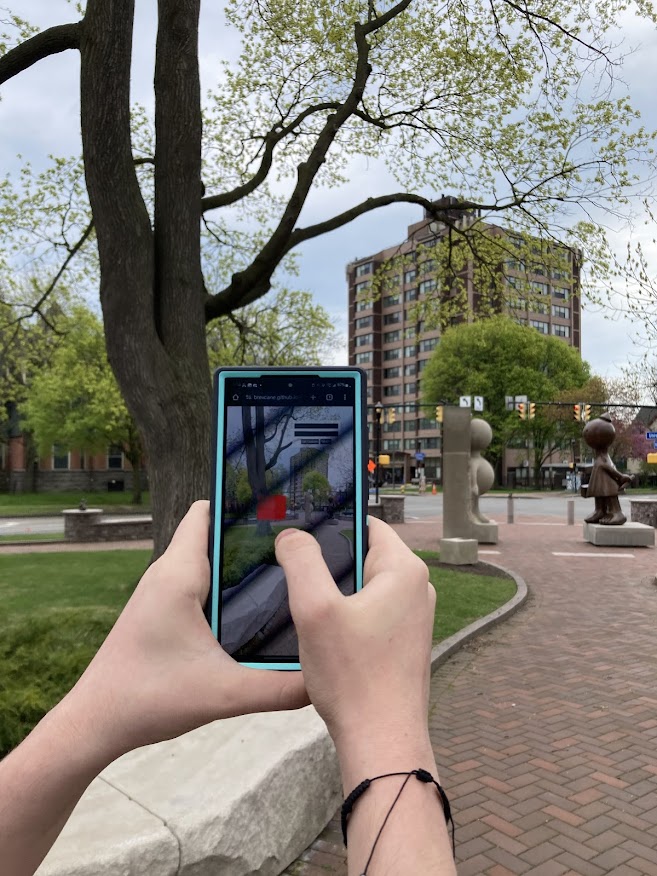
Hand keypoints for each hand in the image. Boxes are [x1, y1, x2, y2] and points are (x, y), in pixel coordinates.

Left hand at [62, 501, 307, 760]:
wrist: (95, 723)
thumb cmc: (148, 697)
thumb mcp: (225, 694)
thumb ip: (279, 688)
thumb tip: (323, 680)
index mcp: (179, 574)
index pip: (207, 513)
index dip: (239, 503)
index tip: (279, 503)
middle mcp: (167, 574)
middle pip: (213, 536)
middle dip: (251, 536)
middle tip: (298, 542)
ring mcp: (161, 593)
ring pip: (206, 562)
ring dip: (238, 565)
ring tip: (284, 571)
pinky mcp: (159, 612)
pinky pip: (197, 584)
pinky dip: (224, 588)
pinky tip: (252, 610)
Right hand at [275, 517, 434, 753]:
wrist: (382, 741)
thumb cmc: (352, 676)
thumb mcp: (315, 610)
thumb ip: (301, 561)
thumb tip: (291, 534)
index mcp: (404, 570)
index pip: (365, 524)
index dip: (331, 524)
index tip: (298, 532)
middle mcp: (417, 588)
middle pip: (363, 554)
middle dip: (329, 560)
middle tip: (291, 570)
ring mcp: (413, 617)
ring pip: (365, 586)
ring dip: (336, 591)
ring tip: (303, 603)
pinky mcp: (404, 642)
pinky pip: (371, 612)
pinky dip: (347, 614)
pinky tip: (323, 633)